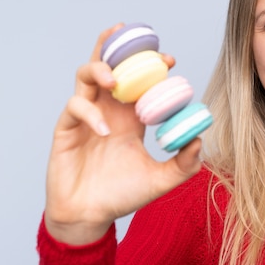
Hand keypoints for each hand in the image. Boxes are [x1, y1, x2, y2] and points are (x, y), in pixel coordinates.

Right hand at [44, 24, 201, 244]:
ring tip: (115, 81)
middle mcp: (108, 111)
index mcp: (131, 117)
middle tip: (142, 48)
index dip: (152, 65)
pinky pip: (75, 107)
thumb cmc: (122, 196)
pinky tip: (105, 131)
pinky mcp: (66, 129)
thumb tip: (199, 140)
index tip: (170, 61)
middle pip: (110, 65)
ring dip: (100, 69)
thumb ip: (183, 164)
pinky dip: (90, 113)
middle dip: (124, 49)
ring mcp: (85, 117)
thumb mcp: (160, 180)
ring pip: (86, 75)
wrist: (90, 217)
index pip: (141, 81)